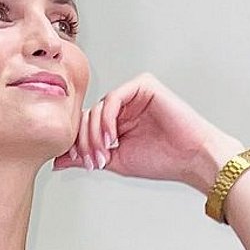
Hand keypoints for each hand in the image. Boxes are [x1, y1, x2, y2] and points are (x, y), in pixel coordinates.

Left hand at [52, 72, 237, 193]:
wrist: (192, 158)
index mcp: (118, 120)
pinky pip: (113, 99)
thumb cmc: (162, 160)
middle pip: (89, 115)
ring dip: (95, 134)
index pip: (86, 125)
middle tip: (93, 161)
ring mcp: (134, 93)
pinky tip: (113, 139)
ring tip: (104, 154)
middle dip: (86, 141)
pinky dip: (107, 120)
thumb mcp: (115, 161)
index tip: (85, 164)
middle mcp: (124, 104)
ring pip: (99, 108)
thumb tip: (57, 161)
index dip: (80, 144)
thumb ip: (87, 156)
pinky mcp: (144, 85)